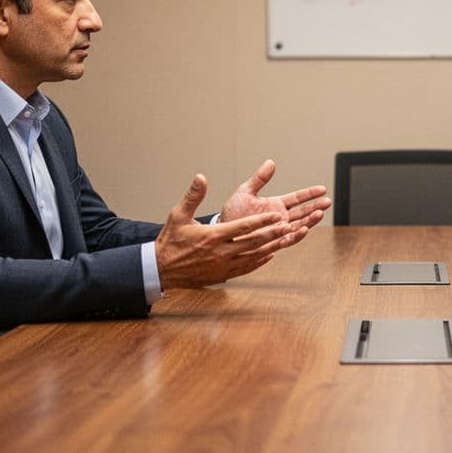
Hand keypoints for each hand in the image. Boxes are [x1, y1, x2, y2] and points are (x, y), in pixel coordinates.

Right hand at [155, 174, 304, 289]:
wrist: (162, 269)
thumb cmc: (171, 240)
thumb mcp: (178, 215)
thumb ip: (193, 196)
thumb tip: (201, 177)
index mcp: (212, 236)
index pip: (244, 227)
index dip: (262, 221)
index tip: (277, 215)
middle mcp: (221, 253)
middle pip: (253, 243)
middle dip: (273, 234)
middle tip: (289, 226)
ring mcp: (223, 266)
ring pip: (253, 257)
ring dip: (271, 248)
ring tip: (286, 240)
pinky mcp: (223, 275)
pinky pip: (246, 268)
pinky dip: (260, 261)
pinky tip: (269, 255)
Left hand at [221, 159, 331, 233]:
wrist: (223, 231)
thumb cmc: (232, 213)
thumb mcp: (245, 192)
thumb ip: (259, 179)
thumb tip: (270, 163)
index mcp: (276, 204)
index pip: (297, 198)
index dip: (310, 194)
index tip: (322, 189)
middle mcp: (280, 218)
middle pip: (303, 212)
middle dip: (315, 207)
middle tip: (327, 202)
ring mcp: (277, 230)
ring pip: (299, 226)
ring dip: (310, 221)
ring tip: (319, 214)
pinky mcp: (272, 241)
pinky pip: (287, 239)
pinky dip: (296, 235)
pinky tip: (304, 229)